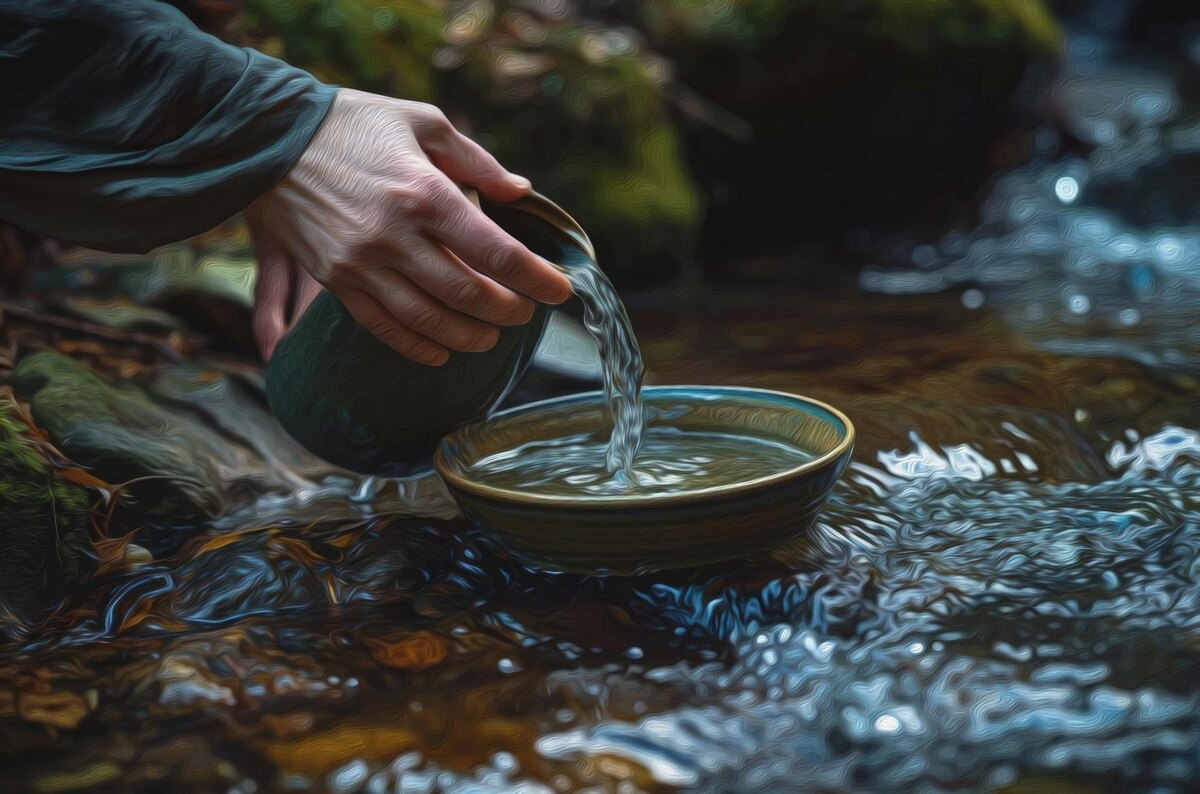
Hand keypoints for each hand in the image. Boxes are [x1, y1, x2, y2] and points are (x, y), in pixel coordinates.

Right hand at [247, 88, 571, 362]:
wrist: (268, 138)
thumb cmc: (353, 123)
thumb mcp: (422, 122)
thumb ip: (476, 161)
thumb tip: (520, 191)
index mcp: (425, 193)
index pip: (497, 252)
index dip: (536, 278)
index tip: (559, 291)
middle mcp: (396, 236)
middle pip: (469, 294)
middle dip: (508, 311)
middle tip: (525, 314)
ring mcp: (362, 264)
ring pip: (429, 320)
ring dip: (469, 336)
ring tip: (490, 336)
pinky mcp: (336, 280)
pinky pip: (384, 327)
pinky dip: (418, 347)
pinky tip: (441, 354)